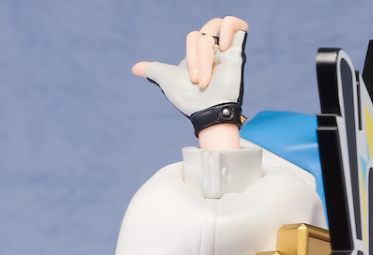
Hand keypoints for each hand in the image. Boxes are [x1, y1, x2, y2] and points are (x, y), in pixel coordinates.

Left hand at [133, 19, 248, 146]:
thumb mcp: (167, 80)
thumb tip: (134, 68)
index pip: (193, 36)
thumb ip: (153, 70)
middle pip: (202, 34)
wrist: (208, 112)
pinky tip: (225, 48)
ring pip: (214, 30)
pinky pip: (235, 24)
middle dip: (197, 57)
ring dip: (207, 53)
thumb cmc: (189, 100)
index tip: (191, 79)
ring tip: (213, 72)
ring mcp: (225, 50)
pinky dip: (229, 30)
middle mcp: (212, 50)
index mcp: (198, 54)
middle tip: (201, 81)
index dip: (190, 55)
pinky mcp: (238, 51)